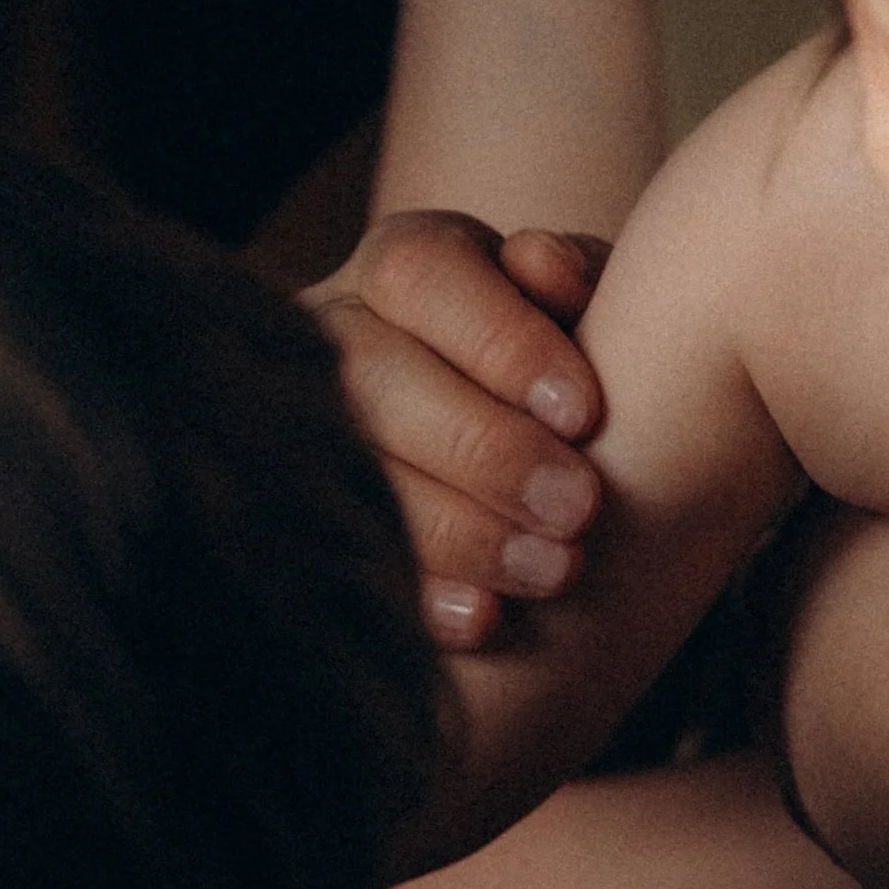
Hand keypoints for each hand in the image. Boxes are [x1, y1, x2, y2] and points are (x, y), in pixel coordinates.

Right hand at [307, 214, 609, 647]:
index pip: (423, 276)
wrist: (535, 462)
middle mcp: (334, 336)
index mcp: (405, 268)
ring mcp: (302, 430)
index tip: (586, 414)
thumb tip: (542, 267)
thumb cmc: (572, 370)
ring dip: (457, 529)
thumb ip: (578, 278)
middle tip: (579, 508)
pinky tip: (482, 621)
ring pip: (349, 469)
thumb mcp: (588, 309)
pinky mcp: (300, 520)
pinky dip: (416, 594)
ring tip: (555, 571)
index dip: (500, 343)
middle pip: (372, 375)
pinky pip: (333, 558)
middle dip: (482, 448)